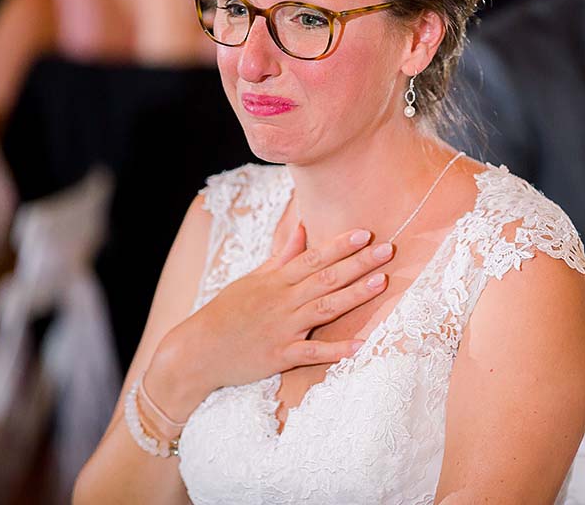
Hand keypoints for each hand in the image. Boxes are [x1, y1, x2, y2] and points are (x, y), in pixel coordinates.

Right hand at [145, 224, 392, 419]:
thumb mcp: (252, 279)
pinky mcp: (279, 356)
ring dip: (355, 295)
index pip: (313, 258)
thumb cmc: (227, 312)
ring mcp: (282, 329)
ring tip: (382, 282)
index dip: (339, 245)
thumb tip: (302, 228)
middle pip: (326, 278)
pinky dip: (336, 351)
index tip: (365, 233)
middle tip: (388, 250)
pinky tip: (360, 345)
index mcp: (276, 281)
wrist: (196, 351)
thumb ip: (282, 256)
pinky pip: (312, 354)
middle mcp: (282, 301)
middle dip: (358, 264)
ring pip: (324, 309)